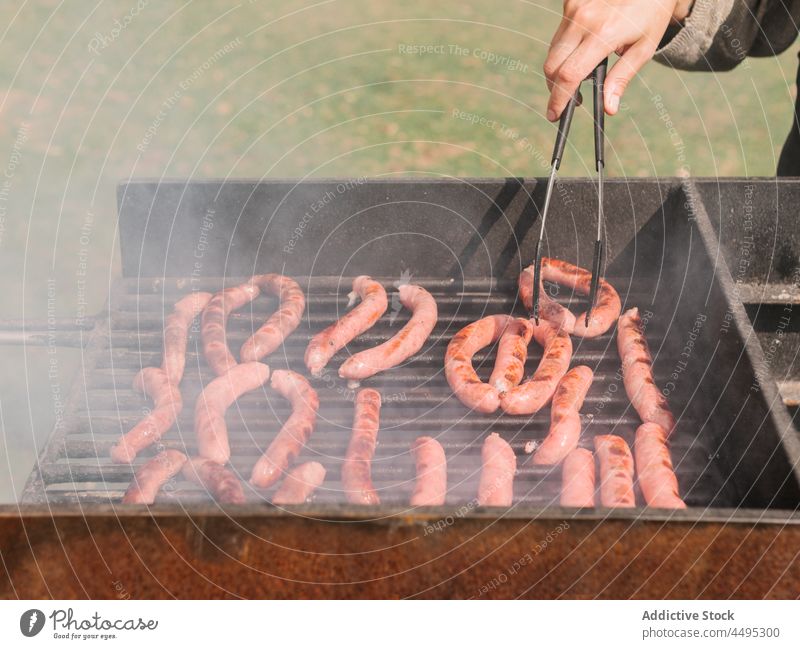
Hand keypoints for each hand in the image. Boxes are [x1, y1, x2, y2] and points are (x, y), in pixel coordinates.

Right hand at [544, 0, 691, 119]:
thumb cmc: (651, 14)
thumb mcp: (643, 48)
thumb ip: (621, 78)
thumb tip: (608, 108)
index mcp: (604, 34)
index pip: (569, 75)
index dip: (559, 99)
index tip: (555, 115)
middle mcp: (583, 20)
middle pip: (553, 66)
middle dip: (555, 89)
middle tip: (568, 102)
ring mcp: (573, 8)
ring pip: (553, 51)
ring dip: (560, 70)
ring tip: (580, 77)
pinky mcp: (570, 1)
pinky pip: (559, 35)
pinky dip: (565, 50)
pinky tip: (582, 52)